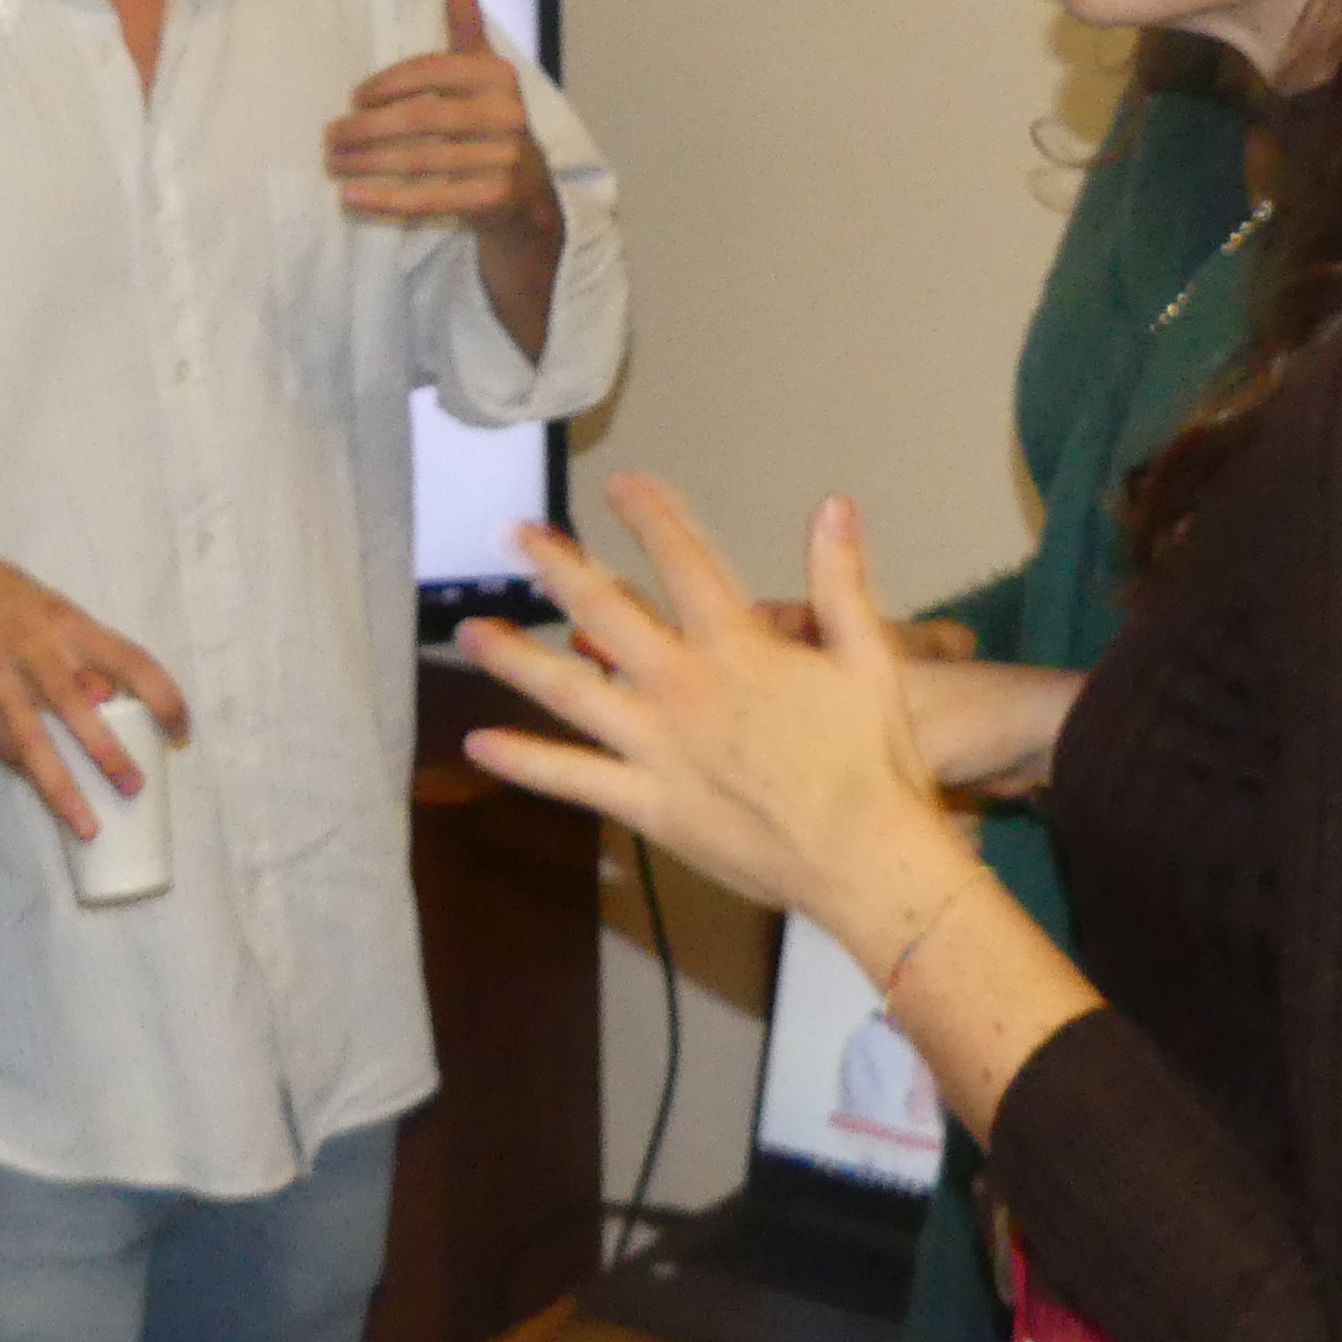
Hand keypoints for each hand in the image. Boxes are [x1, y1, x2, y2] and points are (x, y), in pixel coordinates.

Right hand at [0, 525, 191, 842]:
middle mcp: (36, 651)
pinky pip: (3, 747)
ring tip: (88, 825)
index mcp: (67, 622)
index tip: (182, 731)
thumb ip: (78, 650)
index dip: (163, 697)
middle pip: (80, 706)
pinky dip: (26, 772)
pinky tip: (44, 796)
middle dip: (109, 751)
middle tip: (136, 787)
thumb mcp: (45, 606)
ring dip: (63, 787)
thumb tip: (109, 698)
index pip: (130, 660)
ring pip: (35, 742)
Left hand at [326, 0, 558, 238]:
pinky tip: (351, 197)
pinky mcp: (492, 198)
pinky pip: (429, 199)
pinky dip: (385, 200)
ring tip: (334, 162)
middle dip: (367, 127)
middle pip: (420, 118)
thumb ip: (466, 24)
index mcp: (499, 76)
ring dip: (368, 162)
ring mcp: (503, 159)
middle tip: (331, 135)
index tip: (355, 96)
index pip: (433, 71)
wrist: (528, 191)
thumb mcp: (483, 70)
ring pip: (419, 160)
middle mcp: (507, 114)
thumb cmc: (492, 120)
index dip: (389, 83)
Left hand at [458, 477, 969, 956]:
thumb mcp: (869, 657)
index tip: (620, 484)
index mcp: (734, 647)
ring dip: (516, 657)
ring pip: (569, 692)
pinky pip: (573, 779)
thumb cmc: (870, 759)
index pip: (683, 562)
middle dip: (558, 568)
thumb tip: (833, 505)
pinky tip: (479, 744)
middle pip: (604, 614)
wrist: (861, 857)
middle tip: (515, 536)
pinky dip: (524, 761)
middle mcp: (680, 687)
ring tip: (470, 631)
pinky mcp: (645, 803)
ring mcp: (655, 746)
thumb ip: (842, 580)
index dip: (650, 517)